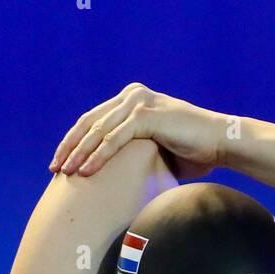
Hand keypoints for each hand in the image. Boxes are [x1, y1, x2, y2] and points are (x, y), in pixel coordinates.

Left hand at [49, 84, 226, 180]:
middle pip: (89, 122)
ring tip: (66, 172)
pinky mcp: (147, 115)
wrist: (220, 143)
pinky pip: (115, 138)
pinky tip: (86, 170)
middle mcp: (132, 95)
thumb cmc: (193, 152)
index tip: (61, 162)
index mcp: (131, 99)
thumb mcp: (155, 149)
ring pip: (99, 130)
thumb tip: (115, 178)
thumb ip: (133, 151)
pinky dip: (99, 155)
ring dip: (80, 153)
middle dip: (70, 147)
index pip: (93, 120)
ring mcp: (138, 102)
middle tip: (55, 168)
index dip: (74, 142)